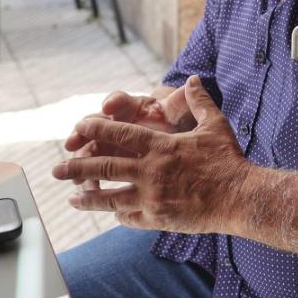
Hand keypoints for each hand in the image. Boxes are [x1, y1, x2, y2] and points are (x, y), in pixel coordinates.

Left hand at [52, 76, 249, 233]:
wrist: (241, 197)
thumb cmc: (228, 160)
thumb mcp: (215, 125)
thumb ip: (199, 102)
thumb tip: (193, 79)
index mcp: (160, 147)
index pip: (120, 134)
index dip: (96, 129)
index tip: (79, 128)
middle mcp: (150, 172)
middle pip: (104, 166)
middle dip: (76, 166)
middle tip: (56, 169)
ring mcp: (152, 197)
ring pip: (109, 197)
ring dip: (88, 197)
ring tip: (72, 198)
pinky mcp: (158, 218)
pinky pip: (130, 217)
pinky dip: (118, 215)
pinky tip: (110, 214)